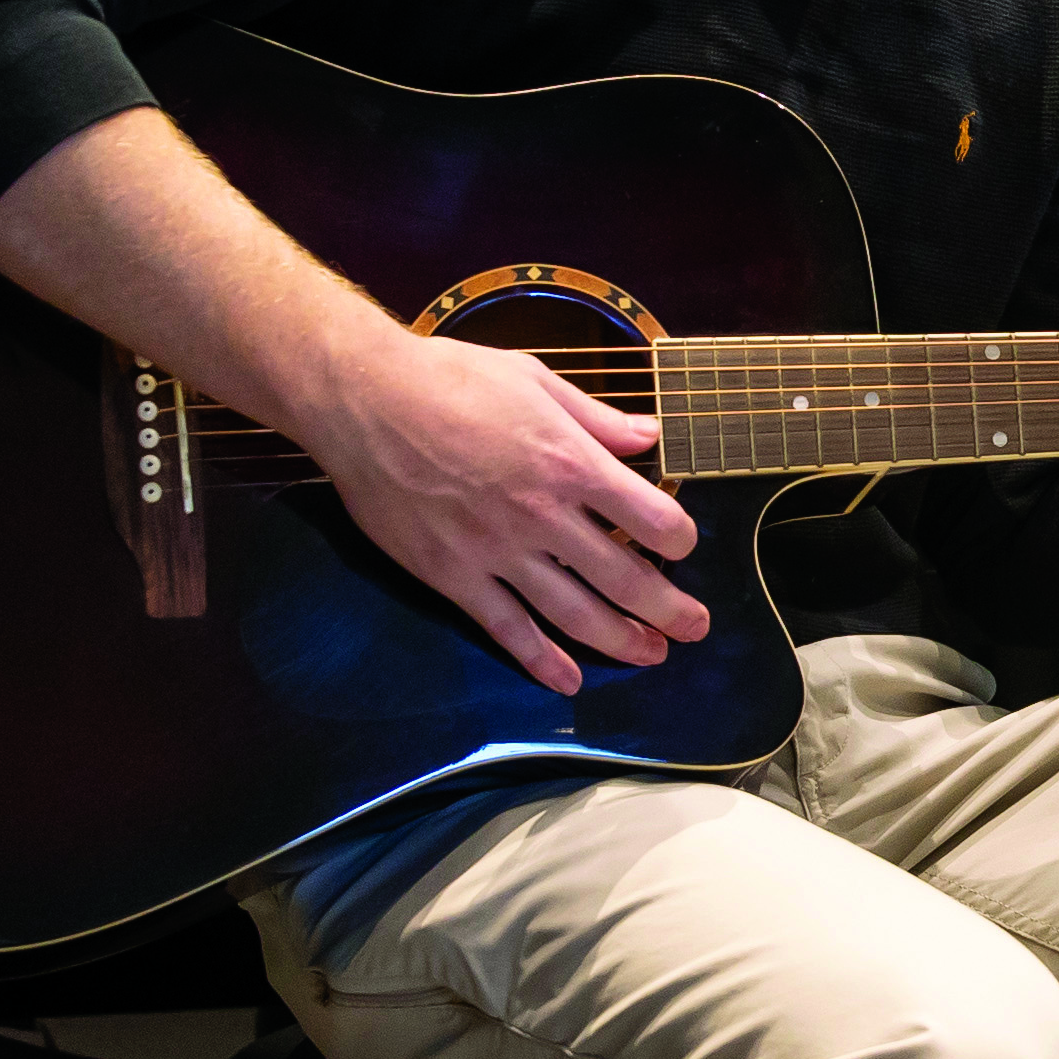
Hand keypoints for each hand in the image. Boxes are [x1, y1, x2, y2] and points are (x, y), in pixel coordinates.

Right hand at [304, 329, 712, 694]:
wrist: (364, 400)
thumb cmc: (450, 376)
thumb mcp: (534, 378)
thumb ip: (596, 417)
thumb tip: (649, 435)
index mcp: (569, 461)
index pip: (651, 517)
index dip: (678, 537)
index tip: (683, 546)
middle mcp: (542, 515)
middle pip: (624, 578)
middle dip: (669, 609)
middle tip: (695, 628)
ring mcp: (497, 552)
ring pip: (574, 614)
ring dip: (621, 641)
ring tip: (653, 655)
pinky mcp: (453, 575)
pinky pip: (507, 628)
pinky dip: (541, 661)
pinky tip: (568, 682)